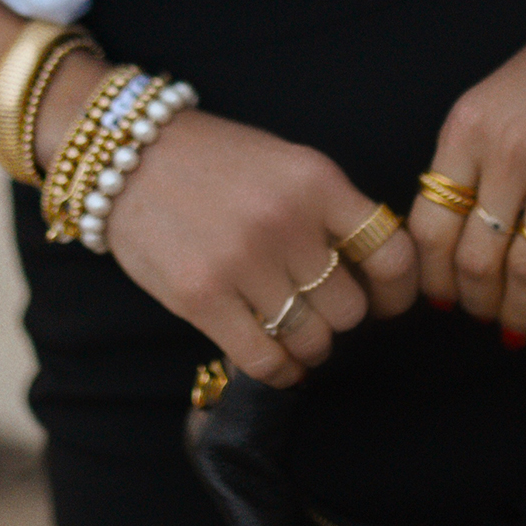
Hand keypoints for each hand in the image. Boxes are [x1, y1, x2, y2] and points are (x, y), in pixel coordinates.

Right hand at [38, 61, 418, 384]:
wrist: (126, 154)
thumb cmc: (213, 162)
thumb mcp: (286, 164)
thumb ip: (330, 211)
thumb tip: (374, 279)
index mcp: (317, 180)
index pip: (392, 252)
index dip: (399, 290)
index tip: (388, 302)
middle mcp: (286, 221)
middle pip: (351, 308)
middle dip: (341, 317)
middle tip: (321, 312)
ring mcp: (243, 261)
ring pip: (312, 339)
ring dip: (309, 347)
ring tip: (296, 338)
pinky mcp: (201, 297)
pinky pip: (264, 359)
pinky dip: (278, 371)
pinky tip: (277, 363)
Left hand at [406, 0, 525, 369]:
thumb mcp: (489, 105)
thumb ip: (467, 164)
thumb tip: (447, 241)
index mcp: (466, 131)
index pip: (428, 227)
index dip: (429, 276)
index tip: (436, 299)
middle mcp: (509, 153)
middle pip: (473, 257)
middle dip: (472, 301)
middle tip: (480, 318)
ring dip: (518, 311)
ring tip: (517, 327)